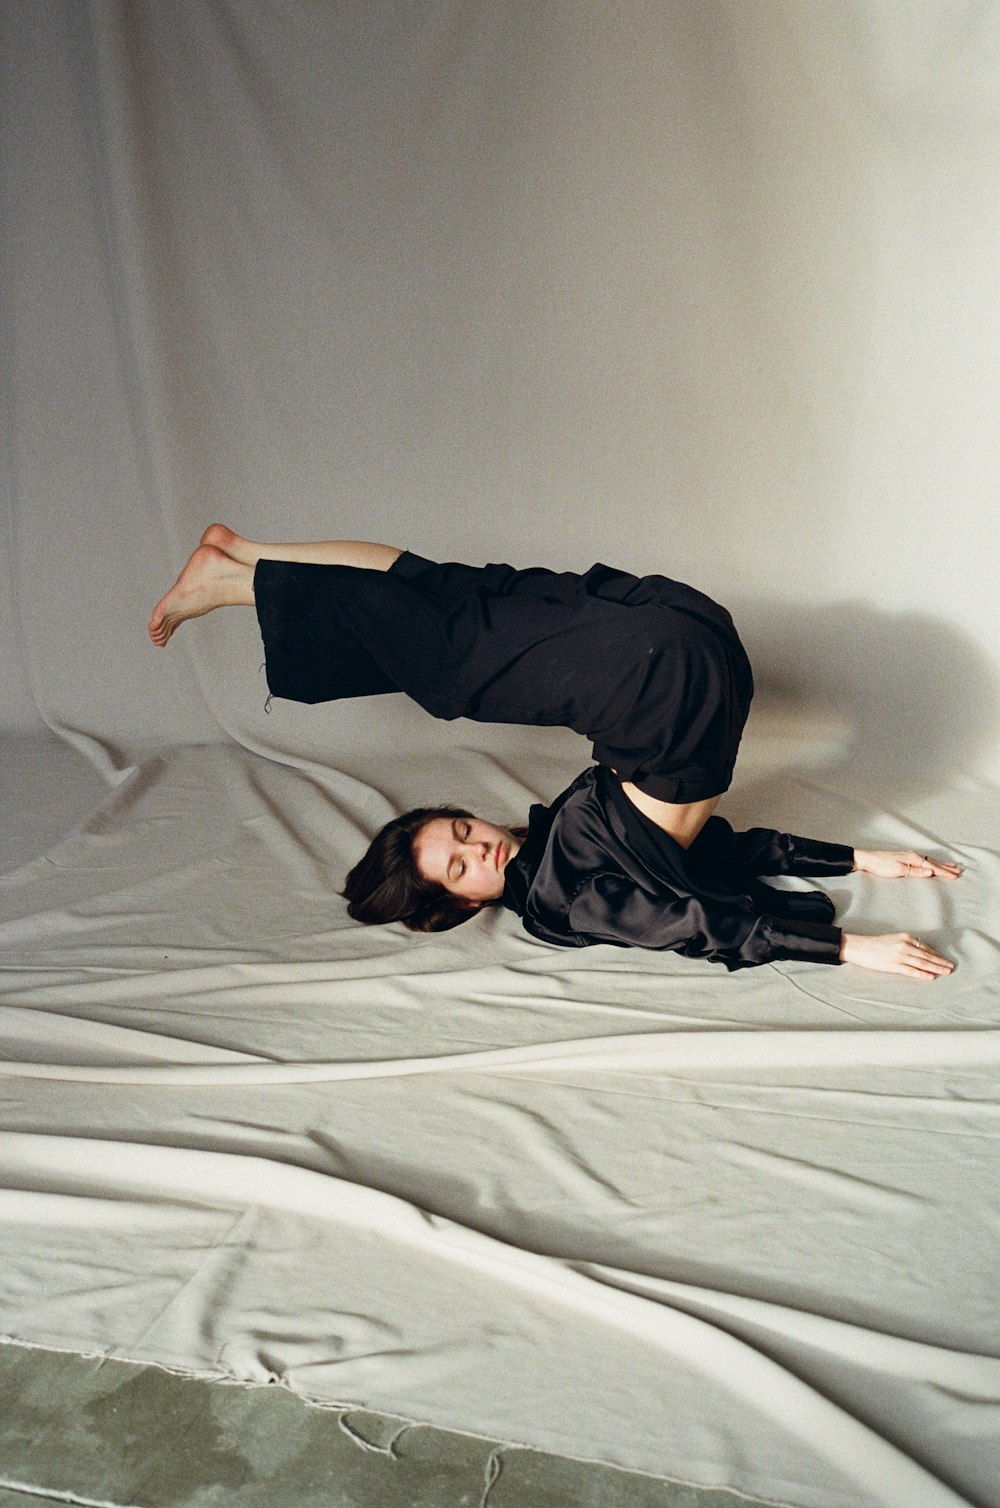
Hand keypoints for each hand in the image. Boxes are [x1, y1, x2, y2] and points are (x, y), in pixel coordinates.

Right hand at [839, 932, 954, 979]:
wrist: (859, 947)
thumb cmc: (875, 944)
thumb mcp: (893, 939)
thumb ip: (906, 944)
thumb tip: (920, 952)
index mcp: (905, 937)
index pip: (925, 947)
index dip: (936, 955)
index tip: (944, 960)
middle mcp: (904, 945)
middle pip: (927, 955)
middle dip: (940, 961)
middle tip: (951, 967)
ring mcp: (899, 955)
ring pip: (922, 963)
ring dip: (936, 968)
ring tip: (946, 972)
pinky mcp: (894, 965)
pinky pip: (911, 971)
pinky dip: (922, 974)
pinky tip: (931, 977)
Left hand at [853, 849, 961, 880]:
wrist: (868, 859)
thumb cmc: (881, 866)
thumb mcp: (899, 870)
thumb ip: (915, 871)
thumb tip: (931, 871)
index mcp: (914, 858)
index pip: (933, 867)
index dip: (945, 872)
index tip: (956, 877)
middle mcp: (914, 855)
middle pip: (934, 862)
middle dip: (947, 867)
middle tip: (959, 871)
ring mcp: (910, 856)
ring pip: (930, 861)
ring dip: (941, 864)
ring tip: (951, 866)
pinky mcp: (906, 858)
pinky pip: (924, 861)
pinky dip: (932, 863)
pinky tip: (933, 864)